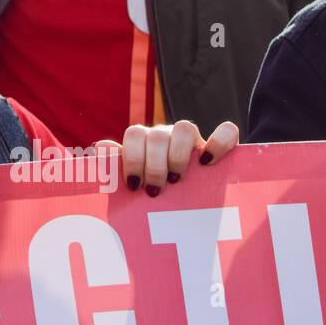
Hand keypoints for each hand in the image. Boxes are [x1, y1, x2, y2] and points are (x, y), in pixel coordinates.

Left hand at [101, 120, 238, 194]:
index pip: (134, 134)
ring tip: (177, 180)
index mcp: (144, 141)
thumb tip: (99, 148)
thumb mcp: (138, 180)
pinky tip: (208, 163)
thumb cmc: (156, 189)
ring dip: (178, 156)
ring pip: (184, 128)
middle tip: (155, 190)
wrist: (193, 197)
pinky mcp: (220, 145)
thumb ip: (117, 165)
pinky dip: (218, 144)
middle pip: (156, 135)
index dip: (132, 158)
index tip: (134, 185)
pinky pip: (226, 132)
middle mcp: (167, 135)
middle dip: (153, 166)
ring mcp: (193, 139)